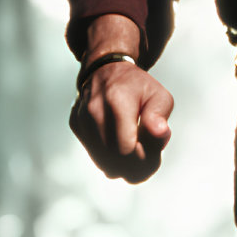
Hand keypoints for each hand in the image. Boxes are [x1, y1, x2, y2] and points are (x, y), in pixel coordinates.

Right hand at [71, 59, 173, 183]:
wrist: (107, 70)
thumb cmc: (138, 86)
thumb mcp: (159, 95)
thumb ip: (160, 115)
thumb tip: (160, 133)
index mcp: (117, 101)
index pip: (127, 148)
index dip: (144, 158)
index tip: (155, 152)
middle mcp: (94, 111)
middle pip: (114, 160)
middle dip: (137, 165)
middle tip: (150, 156)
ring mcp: (81, 120)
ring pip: (104, 163)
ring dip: (125, 164)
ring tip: (138, 148)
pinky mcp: (76, 126)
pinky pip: (96, 156)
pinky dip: (112, 158)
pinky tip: (122, 144)